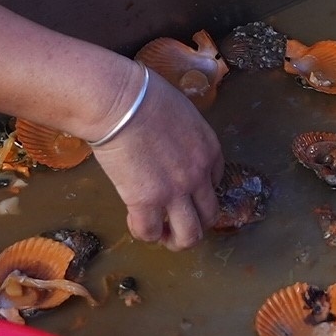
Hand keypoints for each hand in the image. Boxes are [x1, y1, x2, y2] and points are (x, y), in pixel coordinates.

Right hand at [90, 68, 223, 248]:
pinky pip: (150, 233)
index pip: (216, 183)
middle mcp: (199, 176)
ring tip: (162, 234)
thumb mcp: (182, 112)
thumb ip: (184, 136)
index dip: (199, 192)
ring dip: (176, 240)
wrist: (119, 102)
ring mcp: (175, 192)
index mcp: (210, 151)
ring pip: (189, 236)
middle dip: (195, 223)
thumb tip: (171, 143)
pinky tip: (134, 220)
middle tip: (176, 220)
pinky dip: (144, 232)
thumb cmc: (144, 96)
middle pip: (210, 216)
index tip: (185, 192)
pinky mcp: (146, 202)